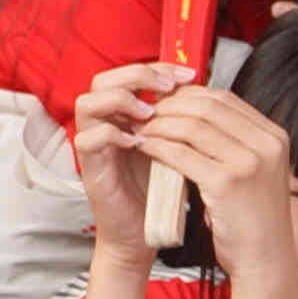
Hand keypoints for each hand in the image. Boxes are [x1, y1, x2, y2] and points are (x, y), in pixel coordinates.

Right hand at [73, 62, 196, 261]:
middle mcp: (104, 125)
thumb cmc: (164, 190)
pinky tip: (139, 143)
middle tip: (168, 86)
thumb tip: (210, 92)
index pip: (130, 73)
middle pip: (102, 79)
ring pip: (87, 102)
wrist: (147, 231)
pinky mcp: (89, 168)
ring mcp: (94, 146)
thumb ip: (181, 121)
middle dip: (137, 76)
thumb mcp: (178, 147)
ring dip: (120, 102)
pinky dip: (112, 135)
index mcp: (125, 116)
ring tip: (150, 113)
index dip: (157, 67)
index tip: (189, 74)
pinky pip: (87, 138)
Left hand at [135, 87, 293, 283]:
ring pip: (191, 126)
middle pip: (206, 106)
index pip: (223, 98)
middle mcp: (266, 144)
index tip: (162, 102)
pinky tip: (142, 148)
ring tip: (139, 129)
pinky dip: (157, 147)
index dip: (187, 95)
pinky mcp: (227, 182)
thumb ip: (231, 141)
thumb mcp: (252, 170)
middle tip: (144, 113)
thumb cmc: (252, 219)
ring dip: (158, 125)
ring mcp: (249, 162)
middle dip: (169, 106)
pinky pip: (181, 154)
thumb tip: (192, 113)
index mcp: (273, 136)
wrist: (266, 260)